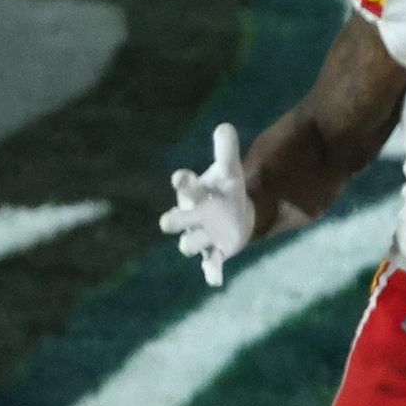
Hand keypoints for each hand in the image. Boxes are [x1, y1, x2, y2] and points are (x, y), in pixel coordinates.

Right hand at [158, 123, 255, 287]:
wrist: (233, 216)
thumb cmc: (225, 191)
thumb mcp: (230, 171)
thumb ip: (226, 150)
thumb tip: (224, 126)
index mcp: (195, 194)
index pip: (184, 186)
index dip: (182, 182)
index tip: (181, 176)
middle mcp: (192, 216)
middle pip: (174, 220)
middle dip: (176, 219)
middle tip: (171, 219)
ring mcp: (202, 236)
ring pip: (188, 245)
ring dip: (196, 243)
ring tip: (211, 239)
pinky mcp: (216, 253)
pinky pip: (209, 265)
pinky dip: (211, 272)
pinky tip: (215, 279)